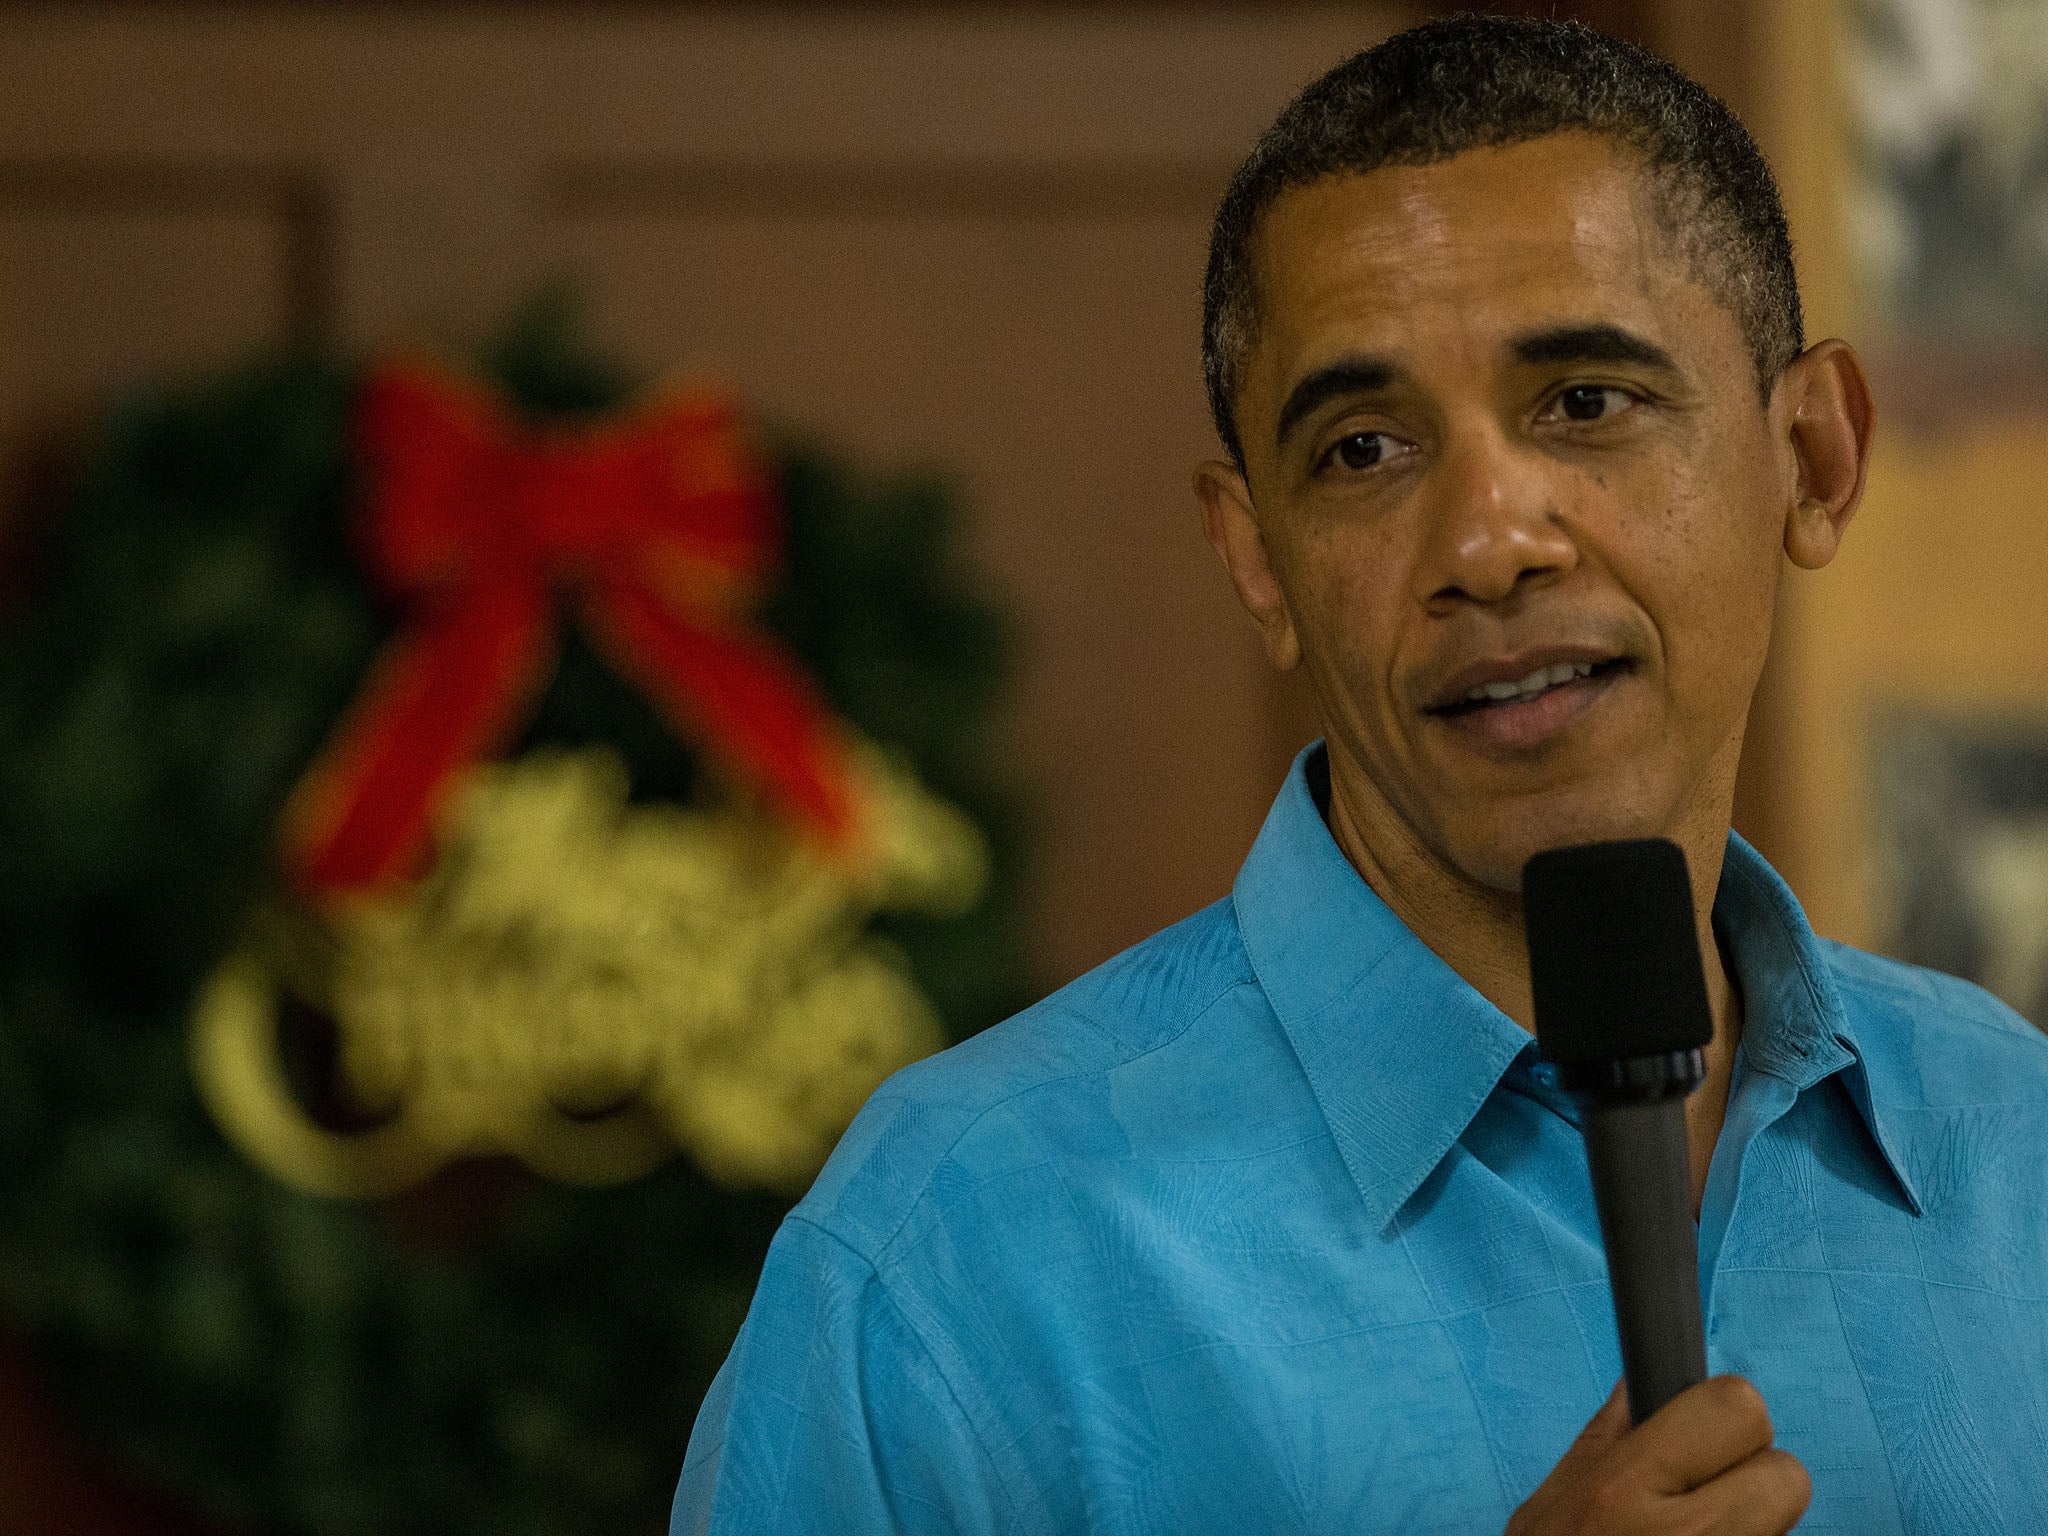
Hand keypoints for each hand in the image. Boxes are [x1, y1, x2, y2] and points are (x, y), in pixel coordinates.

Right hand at [1506, 1376, 1810, 1533]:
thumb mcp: (1548, 1511)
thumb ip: (1601, 1445)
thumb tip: (1642, 1387)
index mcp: (1625, 1488)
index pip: (1735, 1406)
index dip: (1723, 1419)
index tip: (1701, 1437)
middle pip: (1788, 1474)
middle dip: (1755, 1482)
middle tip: (1710, 1502)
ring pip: (1788, 1532)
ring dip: (1756, 1531)